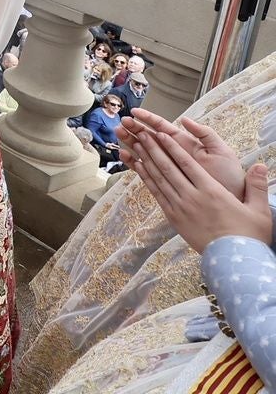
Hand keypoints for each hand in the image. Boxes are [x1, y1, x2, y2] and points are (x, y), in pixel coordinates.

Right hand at [119, 112, 246, 197]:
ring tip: (119, 136)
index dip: (148, 119)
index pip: (163, 127)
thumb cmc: (229, 177)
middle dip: (134, 129)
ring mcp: (169, 167)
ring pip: (145, 152)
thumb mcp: (221, 151)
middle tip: (121, 124)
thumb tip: (185, 119)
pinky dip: (134, 163)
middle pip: (150, 138)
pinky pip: (146, 170)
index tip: (135, 112)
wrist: (232, 202)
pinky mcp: (166, 182)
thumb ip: (205, 134)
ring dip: (131, 143)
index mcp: (185, 144)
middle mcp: (174, 154)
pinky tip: (126, 157)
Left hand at [133, 127, 270, 253]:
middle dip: (153, 149)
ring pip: (159, 179)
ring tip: (136, 146)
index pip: (187, 163)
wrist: (234, 262)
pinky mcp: (174, 219)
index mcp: (211, 191)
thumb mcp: (258, 210)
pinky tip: (139, 170)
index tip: (160, 133)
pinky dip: (147, 180)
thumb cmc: (248, 235)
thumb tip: (261, 165)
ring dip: (146, 161)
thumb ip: (257, 186)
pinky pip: (157, 195)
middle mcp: (192, 197)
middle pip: (168, 167)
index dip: (172, 147)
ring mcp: (180, 208)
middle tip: (141, 133)